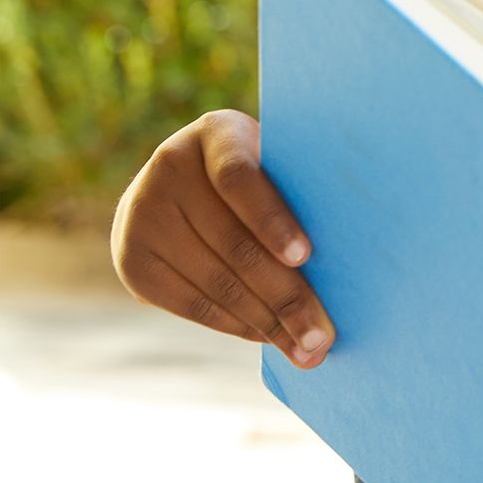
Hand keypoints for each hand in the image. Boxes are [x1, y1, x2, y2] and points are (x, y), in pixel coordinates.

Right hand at [110, 109, 336, 369]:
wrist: (175, 184)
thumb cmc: (258, 172)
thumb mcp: (273, 160)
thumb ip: (298, 190)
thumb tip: (350, 259)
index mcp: (215, 133)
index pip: (239, 177)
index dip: (272, 219)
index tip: (306, 256)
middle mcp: (170, 168)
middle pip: (233, 243)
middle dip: (285, 295)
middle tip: (322, 335)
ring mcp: (142, 216)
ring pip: (215, 282)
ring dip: (266, 323)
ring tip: (305, 349)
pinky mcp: (132, 262)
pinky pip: (191, 305)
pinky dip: (235, 325)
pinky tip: (267, 337)